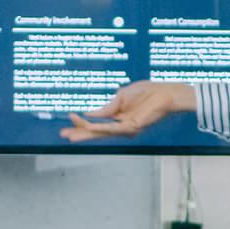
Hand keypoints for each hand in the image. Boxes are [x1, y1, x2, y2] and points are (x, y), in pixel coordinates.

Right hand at [61, 81, 196, 141]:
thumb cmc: (148, 93)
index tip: (69, 116)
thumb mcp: (121, 97)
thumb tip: (89, 113)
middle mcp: (122, 127)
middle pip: (97, 132)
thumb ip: (107, 107)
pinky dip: (99, 128)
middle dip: (80, 133)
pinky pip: (112, 128)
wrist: (165, 93)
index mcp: (119, 119)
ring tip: (71, 136)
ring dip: (85, 133)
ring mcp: (127, 129)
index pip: (97, 124)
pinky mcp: (132, 127)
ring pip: (102, 133)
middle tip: (64, 135)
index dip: (83, 121)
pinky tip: (88, 127)